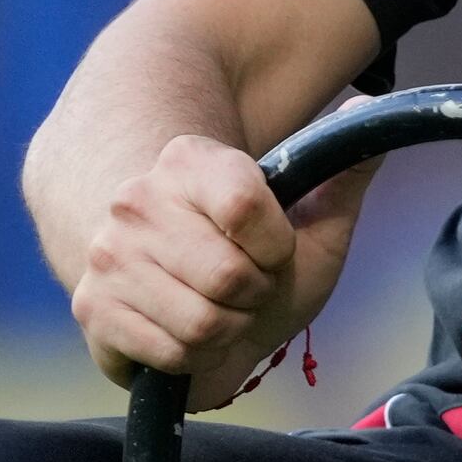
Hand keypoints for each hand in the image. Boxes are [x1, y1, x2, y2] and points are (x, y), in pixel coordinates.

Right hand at [71, 131, 373, 410]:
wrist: (185, 300)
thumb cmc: (257, 264)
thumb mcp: (314, 220)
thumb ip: (343, 171)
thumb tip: (369, 104)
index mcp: (189, 161)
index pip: (247, 207)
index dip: (276, 246)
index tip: (273, 250)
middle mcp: (136, 199)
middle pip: (230, 276)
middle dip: (254, 295)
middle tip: (243, 287)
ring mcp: (106, 253)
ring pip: (203, 322)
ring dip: (226, 330)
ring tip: (215, 309)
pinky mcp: (91, 308)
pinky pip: (173, 353)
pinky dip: (193, 357)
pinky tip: (183, 333)